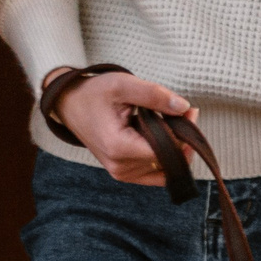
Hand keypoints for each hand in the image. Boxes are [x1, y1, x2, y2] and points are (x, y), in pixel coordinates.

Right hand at [47, 68, 195, 185]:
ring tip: (171, 121)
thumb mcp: (123, 85)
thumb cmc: (94, 94)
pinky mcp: (125, 175)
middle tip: (186, 113)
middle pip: (169, 161)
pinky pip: (157, 174)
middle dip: (183, 138)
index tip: (190, 112)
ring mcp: (122, 174)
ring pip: (166, 169)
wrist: (70, 105)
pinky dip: (166, 157)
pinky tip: (164, 136)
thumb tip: (185, 108)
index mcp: (119, 147)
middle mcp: (121, 167)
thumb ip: (154, 95)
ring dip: (176, 147)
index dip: (184, 133)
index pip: (167, 150)